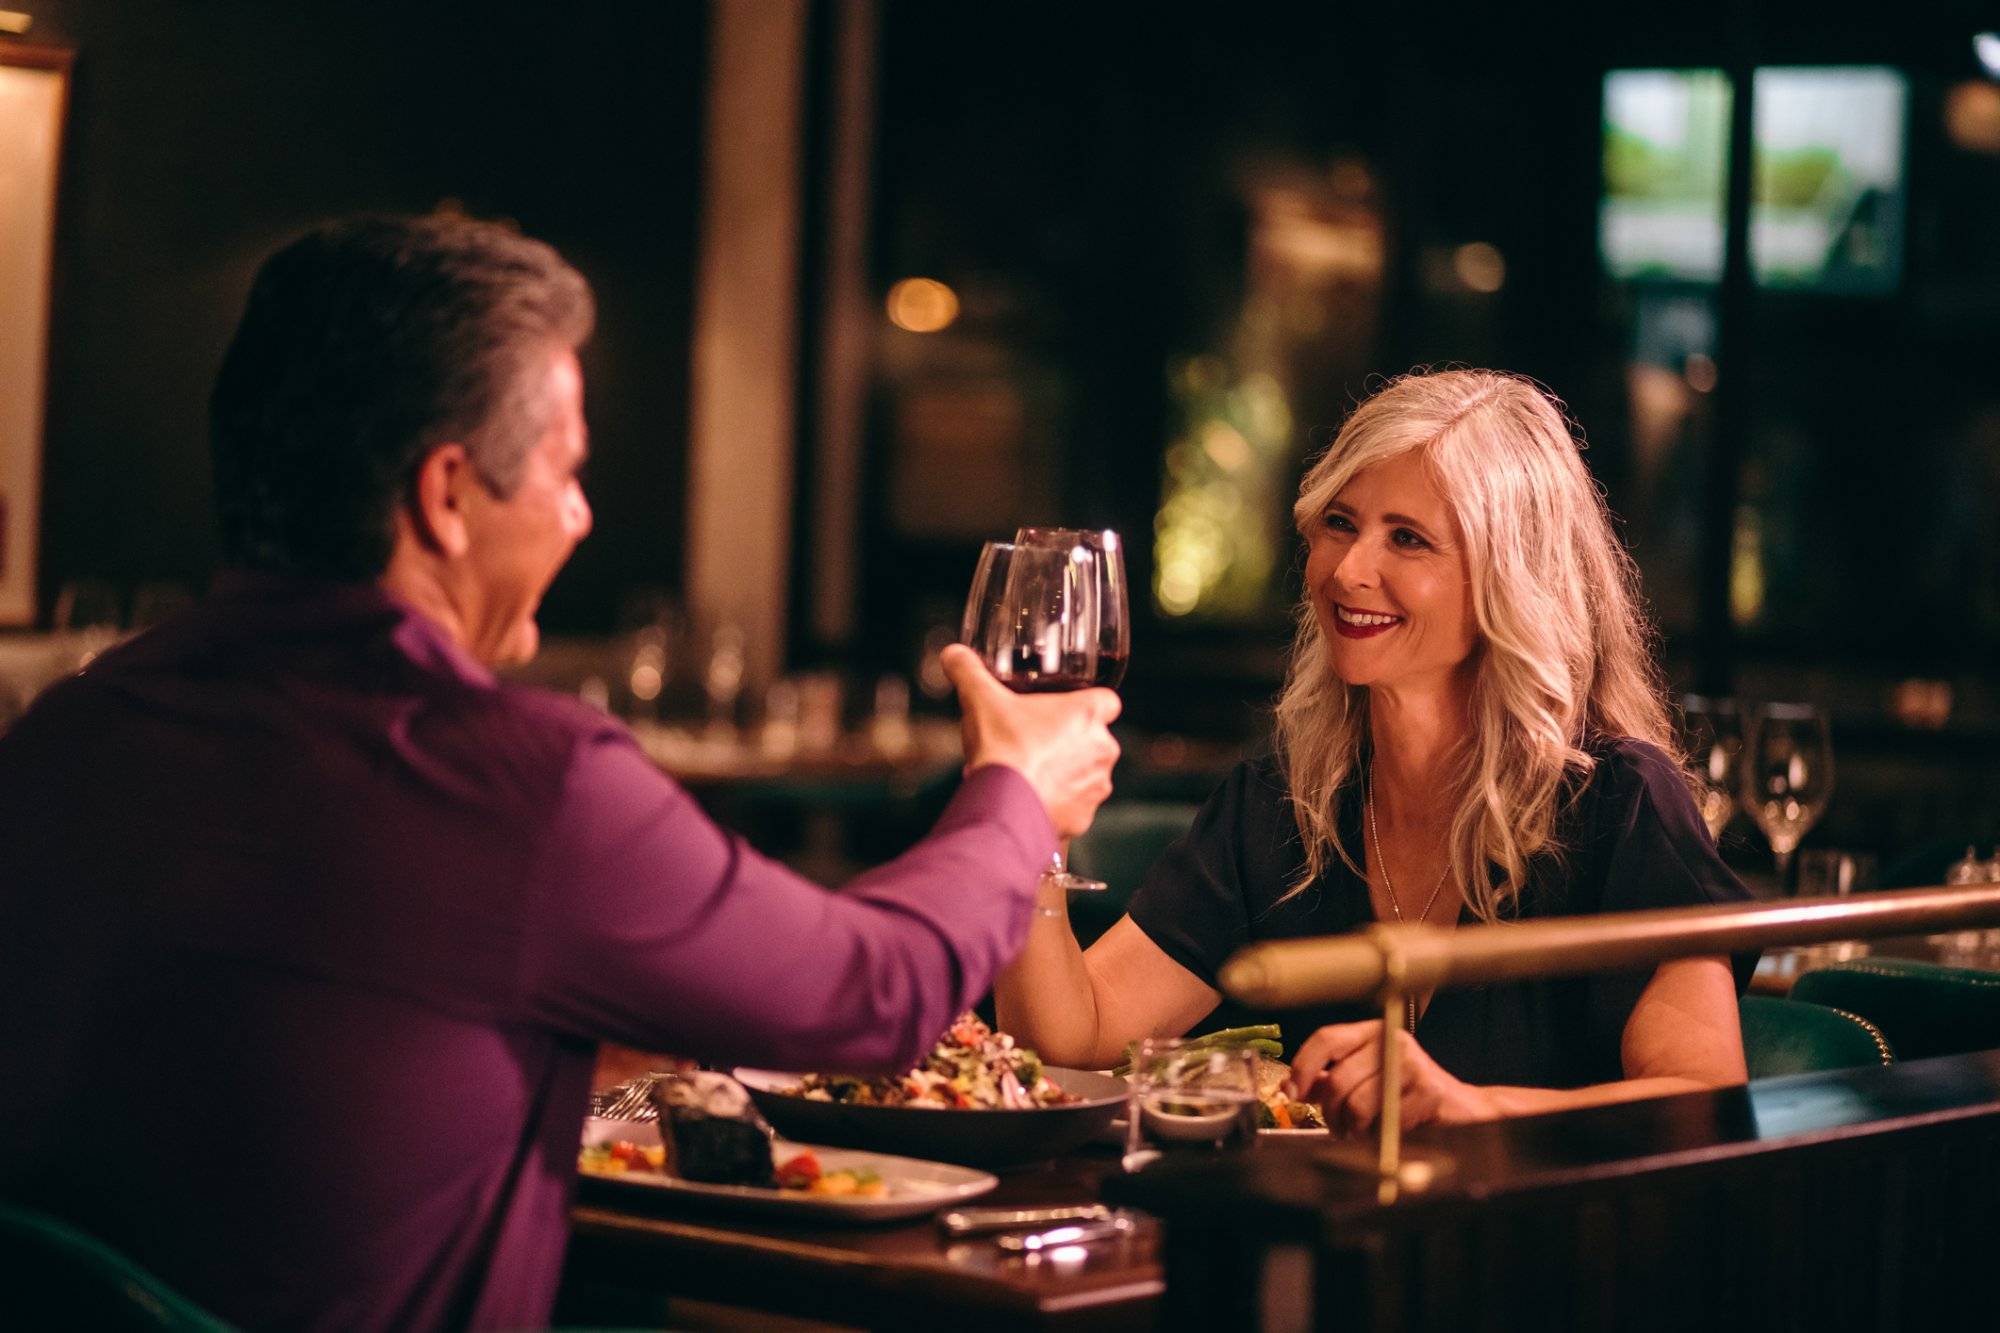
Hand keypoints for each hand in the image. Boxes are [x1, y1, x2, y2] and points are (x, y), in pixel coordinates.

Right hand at [942, 644, 1119, 837]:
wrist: (1002, 807)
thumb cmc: (1002, 750)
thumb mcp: (980, 700)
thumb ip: (969, 672)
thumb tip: (954, 655)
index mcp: (1087, 714)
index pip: (1106, 702)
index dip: (1087, 704)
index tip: (1067, 709)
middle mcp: (1102, 749)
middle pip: (1094, 739)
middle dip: (1070, 742)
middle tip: (1036, 742)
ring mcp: (1096, 786)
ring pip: (1087, 774)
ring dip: (1066, 774)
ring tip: (1031, 773)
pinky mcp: (1084, 817)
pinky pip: (1075, 806)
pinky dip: (1058, 804)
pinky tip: (1031, 799)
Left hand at [1290, 1020, 1496, 1136]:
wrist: (1461, 1107)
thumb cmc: (1407, 1094)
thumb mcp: (1366, 1079)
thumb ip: (1332, 1079)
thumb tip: (1293, 1085)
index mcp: (1372, 1032)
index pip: (1326, 1039)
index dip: (1303, 1067)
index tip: (1291, 1093)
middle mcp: (1391, 1041)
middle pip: (1337, 1079)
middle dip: (1330, 1113)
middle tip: (1337, 1129)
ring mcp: (1411, 1063)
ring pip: (1357, 1103)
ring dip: (1353, 1128)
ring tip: (1361, 1133)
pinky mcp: (1427, 1090)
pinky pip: (1384, 1121)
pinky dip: (1379, 1135)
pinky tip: (1387, 1134)